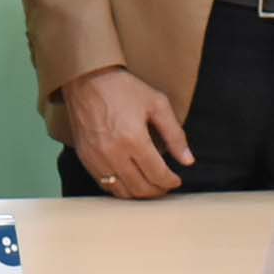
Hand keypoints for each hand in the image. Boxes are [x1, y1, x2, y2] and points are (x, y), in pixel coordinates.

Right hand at [61, 64, 191, 198]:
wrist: (86, 80)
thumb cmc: (122, 89)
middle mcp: (114, 153)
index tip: (176, 180)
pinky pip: (105, 184)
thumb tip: (187, 160)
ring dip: (139, 194)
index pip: (157, 174)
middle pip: (141, 188)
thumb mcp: (157, 104)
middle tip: (165, 185)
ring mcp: (97, 158)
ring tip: (149, 185)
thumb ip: (175, 134)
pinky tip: (130, 181)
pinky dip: (120, 189)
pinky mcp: (86, 158)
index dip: (171, 182)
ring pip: (122, 192)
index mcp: (134, 139)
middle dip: (158, 191)